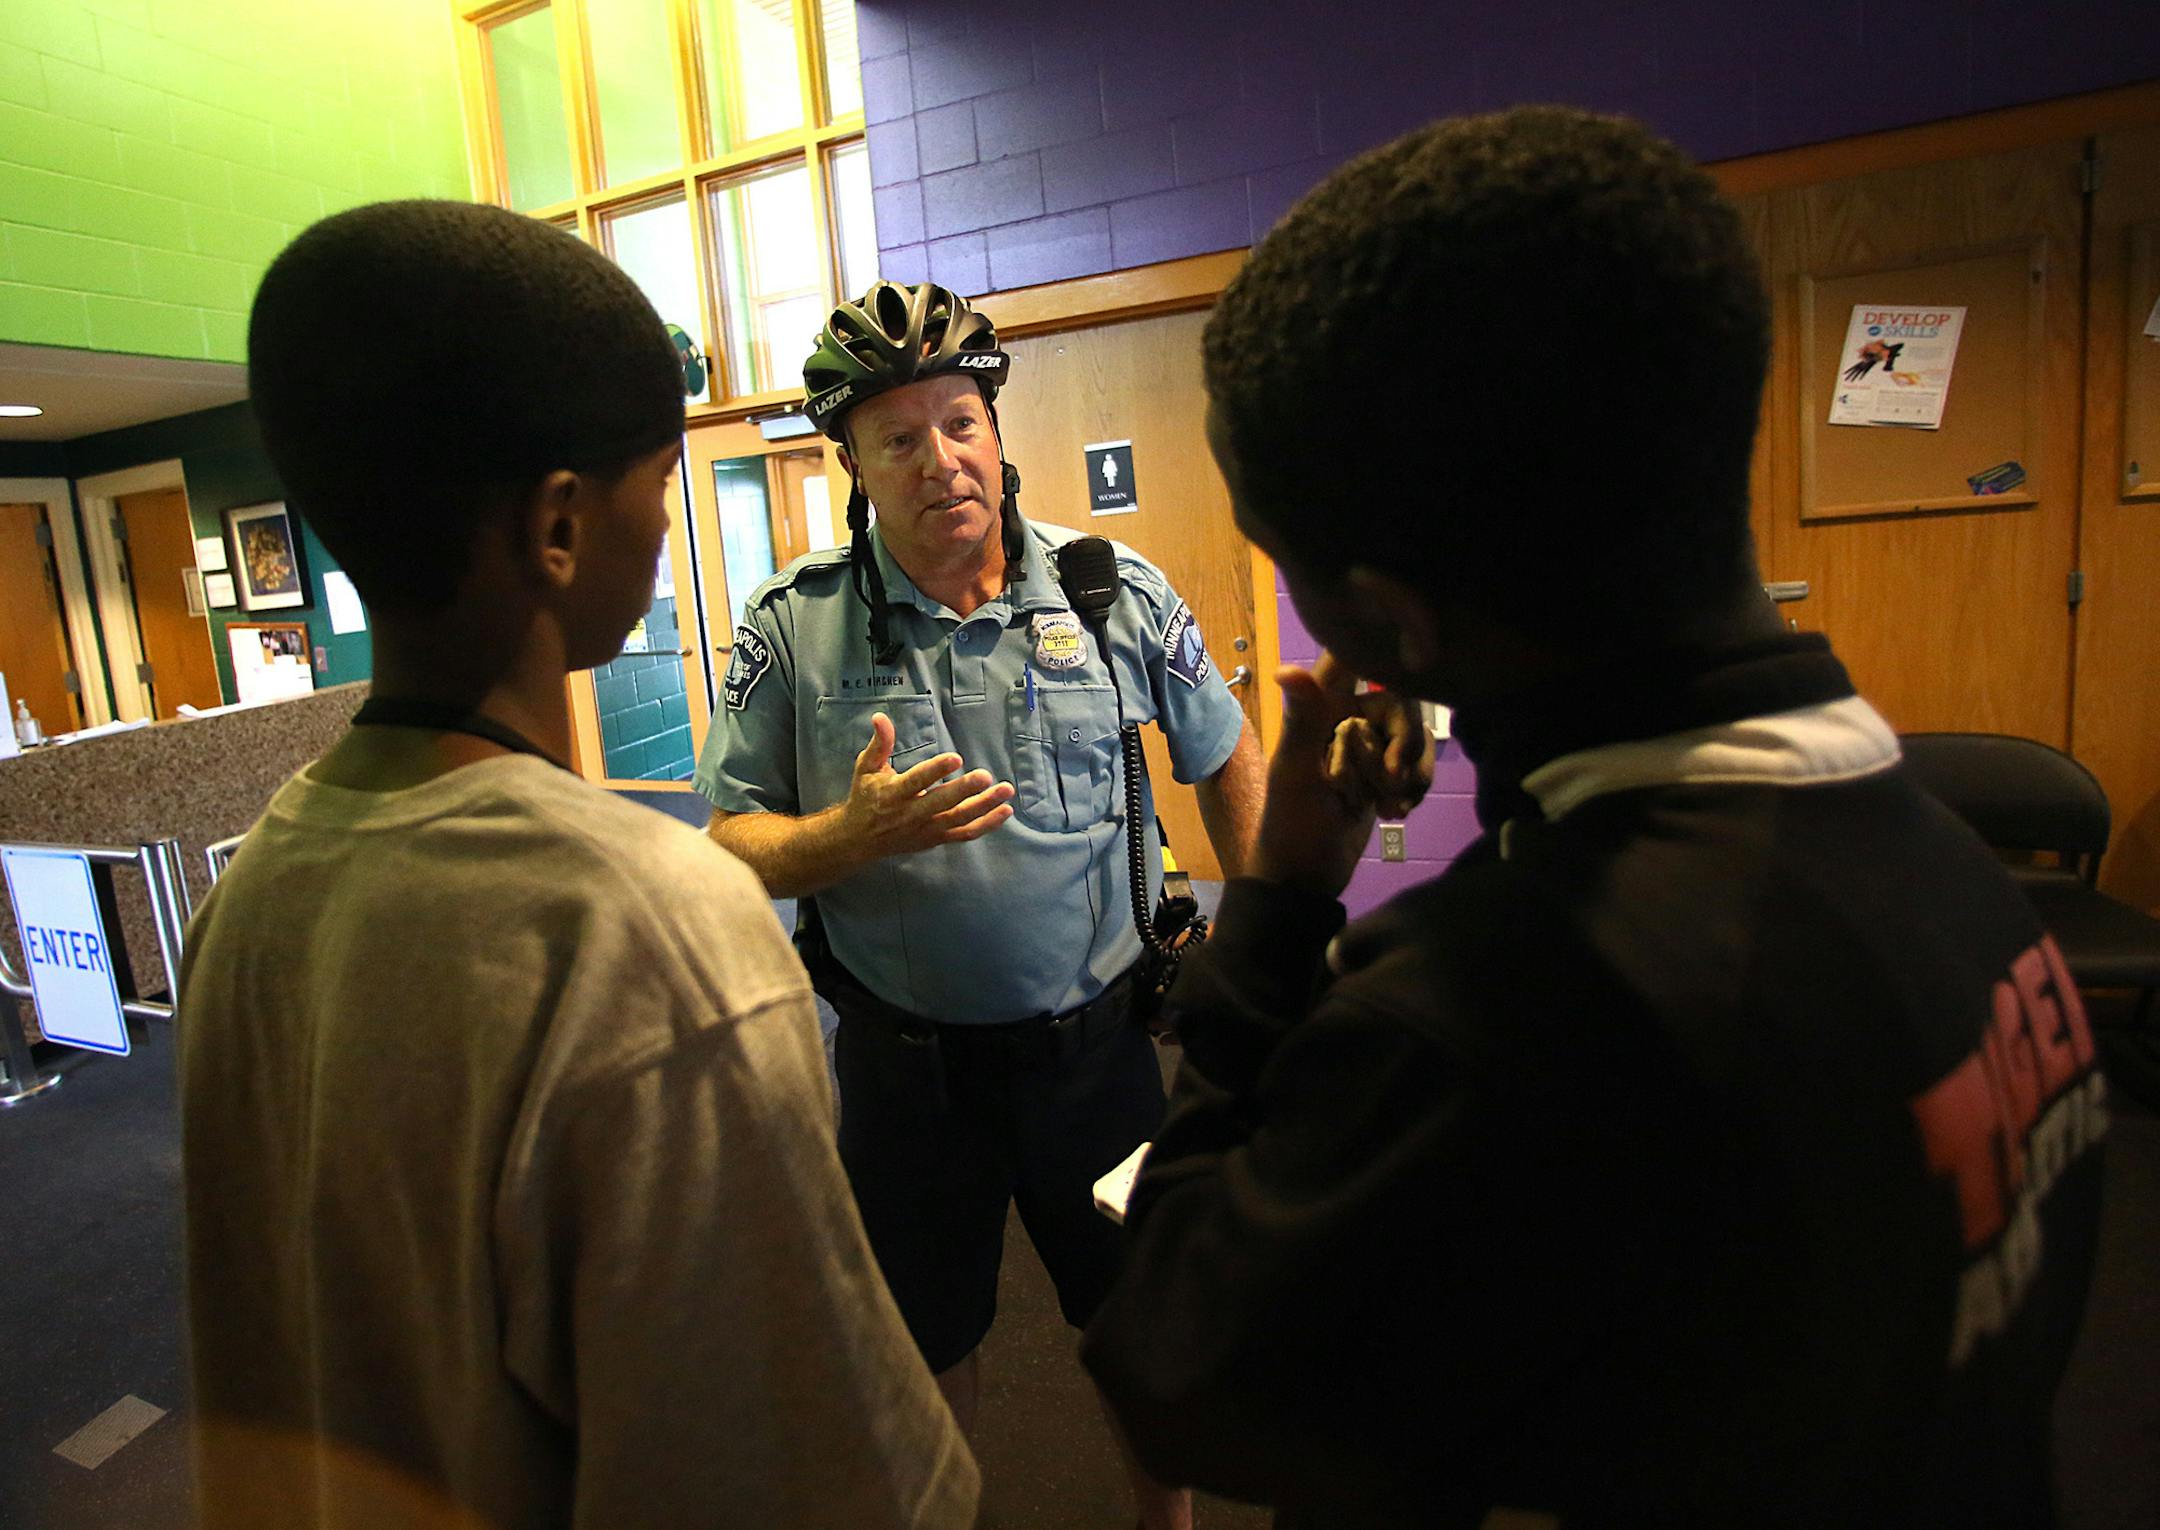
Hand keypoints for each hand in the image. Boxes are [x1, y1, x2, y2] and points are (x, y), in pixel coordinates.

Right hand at [836, 712, 1014, 862]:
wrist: (859, 840)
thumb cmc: (865, 797)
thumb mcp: (866, 768)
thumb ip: (879, 743)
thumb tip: (880, 717)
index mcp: (893, 794)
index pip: (917, 781)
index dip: (936, 770)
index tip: (956, 758)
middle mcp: (911, 814)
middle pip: (942, 803)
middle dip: (965, 790)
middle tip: (986, 775)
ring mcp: (926, 829)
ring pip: (959, 819)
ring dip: (984, 806)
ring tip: (1006, 790)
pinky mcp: (937, 839)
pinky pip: (965, 834)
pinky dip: (987, 824)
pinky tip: (1005, 810)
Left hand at [1252, 652, 1431, 898]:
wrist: (1306, 880)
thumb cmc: (1291, 826)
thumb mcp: (1296, 774)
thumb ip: (1302, 722)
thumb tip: (1286, 668)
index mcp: (1318, 709)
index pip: (1350, 662)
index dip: (1377, 657)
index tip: (1407, 663)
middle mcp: (1345, 718)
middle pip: (1399, 704)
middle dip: (1405, 744)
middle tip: (1393, 780)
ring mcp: (1367, 747)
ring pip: (1413, 737)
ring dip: (1410, 772)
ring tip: (1391, 806)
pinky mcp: (1383, 774)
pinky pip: (1415, 765)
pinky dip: (1412, 788)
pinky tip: (1394, 813)